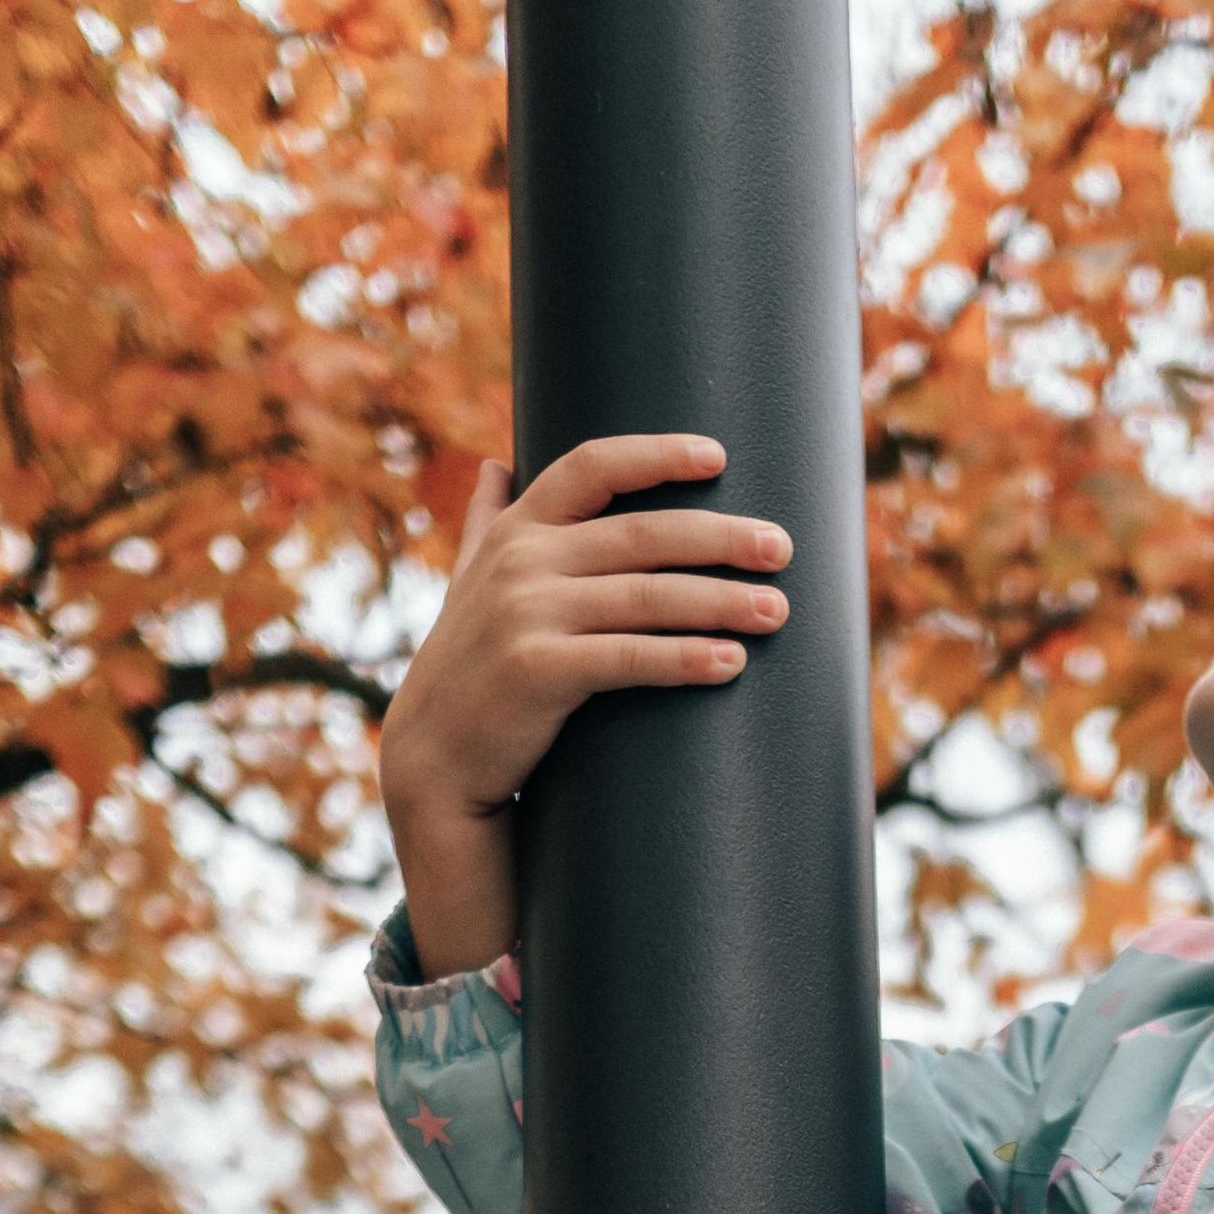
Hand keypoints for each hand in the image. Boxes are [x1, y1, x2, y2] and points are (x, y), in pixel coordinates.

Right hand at [379, 436, 793, 979]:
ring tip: (777, 610)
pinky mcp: (538, 672)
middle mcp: (521, 563)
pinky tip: (731, 662)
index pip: (592, 467)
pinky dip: (684, 658)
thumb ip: (486, 523)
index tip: (718, 456)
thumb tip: (493, 460)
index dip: (656, 455)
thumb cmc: (468, 668)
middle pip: (641, 533)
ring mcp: (527, 615)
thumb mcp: (468, 583)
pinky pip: (628, 659)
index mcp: (516, 532)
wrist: (432, 757)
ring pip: (646, 596)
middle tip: (781, 548)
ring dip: (720, 601)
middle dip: (719, 537)